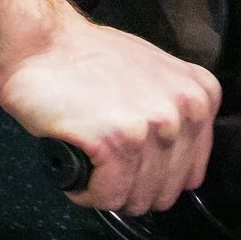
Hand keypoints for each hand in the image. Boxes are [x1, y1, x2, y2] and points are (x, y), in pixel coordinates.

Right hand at [0, 12, 220, 213]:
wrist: (40, 40)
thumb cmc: (84, 56)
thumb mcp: (151, 74)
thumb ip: (173, 112)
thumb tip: (173, 159)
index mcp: (200, 95)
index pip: (190, 175)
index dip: (152, 176)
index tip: (129, 164)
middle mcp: (185, 110)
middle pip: (164, 192)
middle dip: (128, 187)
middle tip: (102, 164)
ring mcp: (153, 126)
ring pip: (135, 199)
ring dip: (105, 190)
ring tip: (87, 159)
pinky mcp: (118, 141)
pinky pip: (107, 197)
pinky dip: (85, 191)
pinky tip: (75, 162)